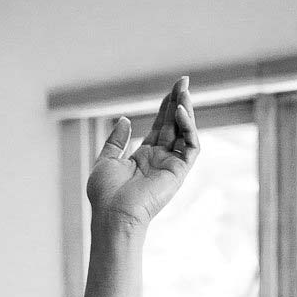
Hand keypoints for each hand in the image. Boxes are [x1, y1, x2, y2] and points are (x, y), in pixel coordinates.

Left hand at [85, 76, 199, 229]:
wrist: (113, 215)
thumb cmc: (106, 194)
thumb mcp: (106, 160)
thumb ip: (117, 140)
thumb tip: (125, 119)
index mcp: (144, 157)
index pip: (160, 127)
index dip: (166, 107)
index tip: (172, 89)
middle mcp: (160, 160)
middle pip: (174, 125)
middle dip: (179, 102)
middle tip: (184, 81)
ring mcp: (171, 166)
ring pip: (186, 134)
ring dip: (186, 111)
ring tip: (184, 91)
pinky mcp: (179, 173)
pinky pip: (191, 147)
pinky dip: (189, 129)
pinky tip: (180, 112)